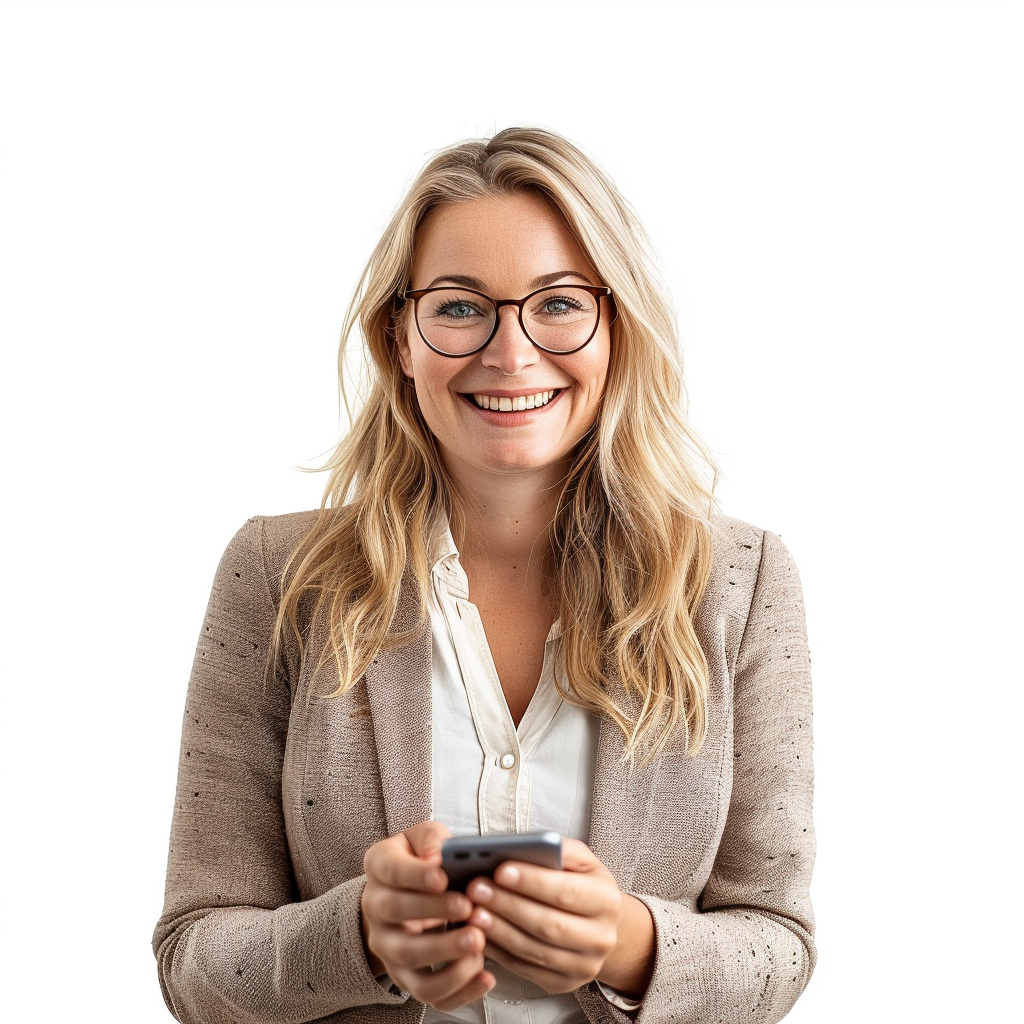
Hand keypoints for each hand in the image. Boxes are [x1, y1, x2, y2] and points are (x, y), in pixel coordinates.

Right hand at [361, 821, 495, 1011]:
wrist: (407, 895)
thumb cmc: (424, 861)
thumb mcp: (426, 838)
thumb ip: (432, 839)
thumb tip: (438, 855)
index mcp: (379, 866)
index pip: (390, 870)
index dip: (415, 875)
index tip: (442, 876)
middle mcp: (375, 907)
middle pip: (395, 913)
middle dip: (433, 911)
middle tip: (468, 908)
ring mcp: (388, 946)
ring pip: (409, 959)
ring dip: (445, 954)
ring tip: (478, 942)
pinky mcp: (405, 976)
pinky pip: (428, 992)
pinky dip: (458, 990)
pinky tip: (485, 976)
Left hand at [465, 838, 654, 996]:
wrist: (599, 925)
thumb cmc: (582, 885)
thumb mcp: (581, 860)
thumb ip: (558, 850)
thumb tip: (524, 847)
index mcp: (607, 901)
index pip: (566, 892)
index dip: (532, 882)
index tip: (500, 870)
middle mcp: (601, 938)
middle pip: (549, 924)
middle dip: (508, 905)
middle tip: (476, 889)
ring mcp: (584, 967)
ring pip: (534, 950)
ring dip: (499, 931)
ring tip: (472, 912)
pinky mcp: (563, 984)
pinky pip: (525, 969)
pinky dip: (499, 951)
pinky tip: (480, 934)